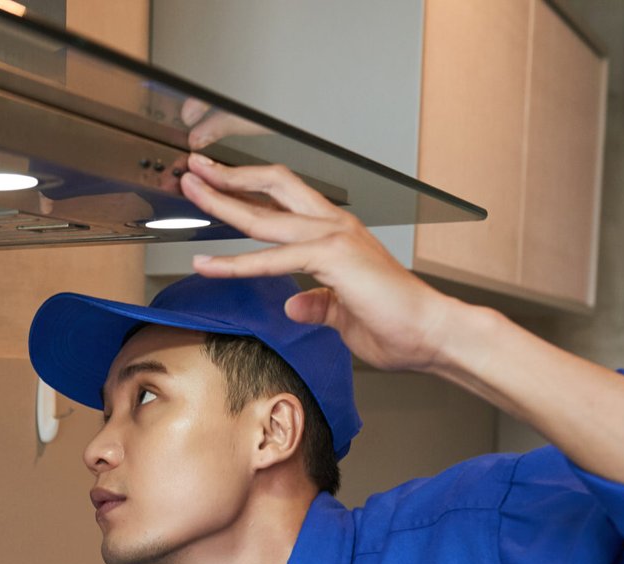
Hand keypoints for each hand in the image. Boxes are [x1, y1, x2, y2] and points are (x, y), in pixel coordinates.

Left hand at [178, 154, 461, 373]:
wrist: (432, 334)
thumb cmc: (398, 325)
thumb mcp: (342, 313)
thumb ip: (318, 303)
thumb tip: (295, 302)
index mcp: (337, 233)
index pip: (284, 199)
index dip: (248, 188)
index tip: (216, 184)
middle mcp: (335, 225)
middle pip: (273, 186)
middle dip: (230, 176)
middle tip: (194, 169)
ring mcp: (335, 237)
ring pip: (266, 214)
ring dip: (223, 202)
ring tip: (191, 192)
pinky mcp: (333, 258)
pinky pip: (273, 258)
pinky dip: (235, 262)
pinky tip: (207, 264)